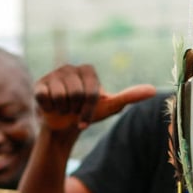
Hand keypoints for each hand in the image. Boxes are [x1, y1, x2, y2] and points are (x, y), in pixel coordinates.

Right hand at [33, 64, 156, 132]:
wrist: (64, 126)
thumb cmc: (88, 113)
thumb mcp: (110, 106)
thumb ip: (130, 96)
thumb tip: (154, 90)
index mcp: (88, 70)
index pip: (92, 92)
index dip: (89, 109)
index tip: (88, 114)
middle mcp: (70, 67)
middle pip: (76, 94)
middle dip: (76, 109)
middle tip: (74, 110)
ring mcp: (53, 74)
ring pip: (60, 96)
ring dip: (63, 110)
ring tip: (63, 108)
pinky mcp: (39, 84)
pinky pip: (46, 98)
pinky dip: (50, 109)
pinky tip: (51, 107)